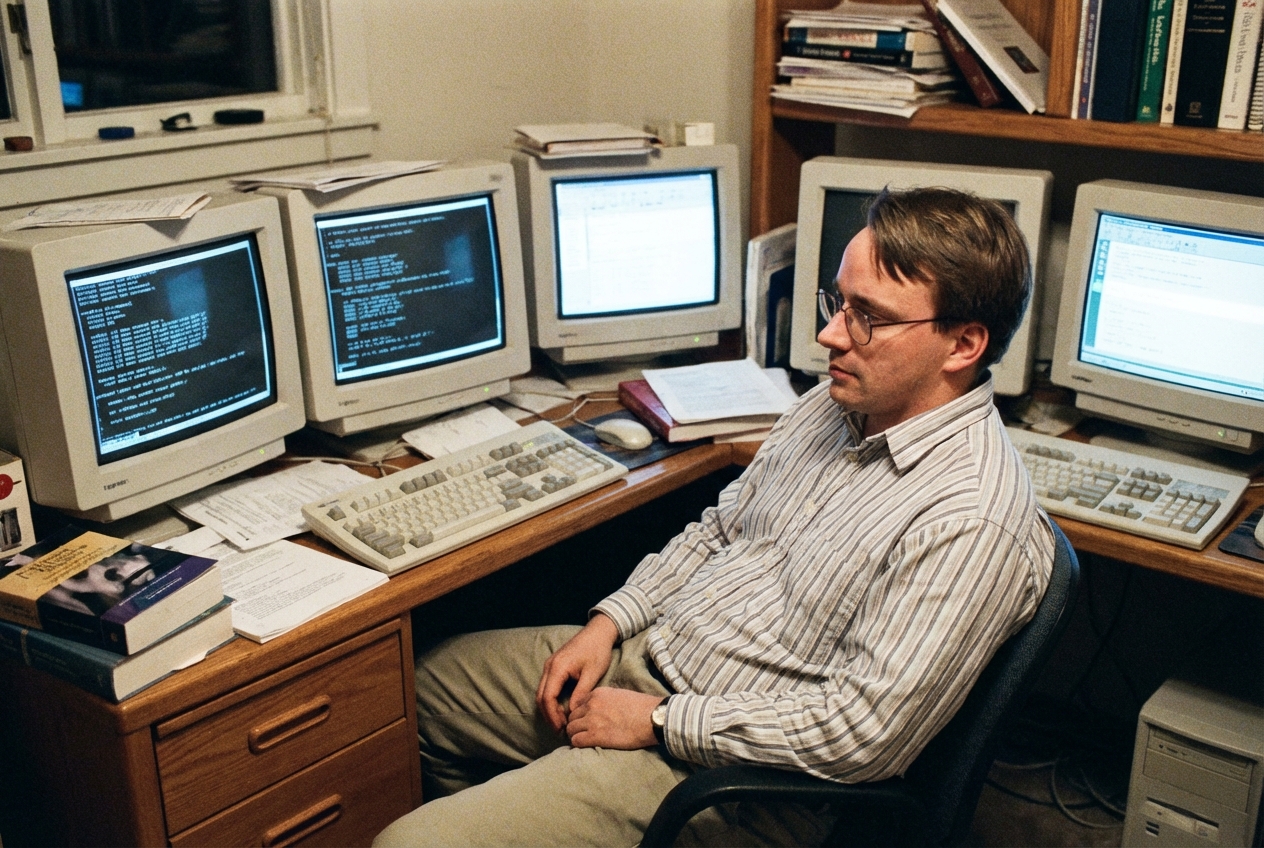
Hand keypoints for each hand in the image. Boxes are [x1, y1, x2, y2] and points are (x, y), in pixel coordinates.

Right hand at [536, 614, 619, 731]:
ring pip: (542, 693)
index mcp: (558, 668)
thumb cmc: (597, 650)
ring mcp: (550, 666)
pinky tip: (563, 709)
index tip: (562, 728)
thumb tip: (573, 713)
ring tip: (562, 723)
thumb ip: (581, 693)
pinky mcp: (554, 666)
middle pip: (540, 697)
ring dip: (549, 709)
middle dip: (549, 716)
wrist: (598, 632)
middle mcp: (549, 667)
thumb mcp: (592, 674)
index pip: (548, 697)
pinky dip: (551, 700)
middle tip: (561, 730)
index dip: (553, 716)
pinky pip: (547, 687)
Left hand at [567, 688, 663, 749]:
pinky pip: (576, 741)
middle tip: (583, 733)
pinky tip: (587, 746)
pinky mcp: (595, 736)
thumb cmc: (642, 708)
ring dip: (576, 735)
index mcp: (597, 694)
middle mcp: (591, 705)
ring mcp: (592, 720)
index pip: (578, 704)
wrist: (652, 718)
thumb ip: (605, 701)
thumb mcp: (620, 695)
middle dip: (576, 725)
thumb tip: (601, 711)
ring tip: (584, 740)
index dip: (581, 714)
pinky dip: (578, 744)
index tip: (585, 721)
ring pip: (571, 729)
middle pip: (572, 717)